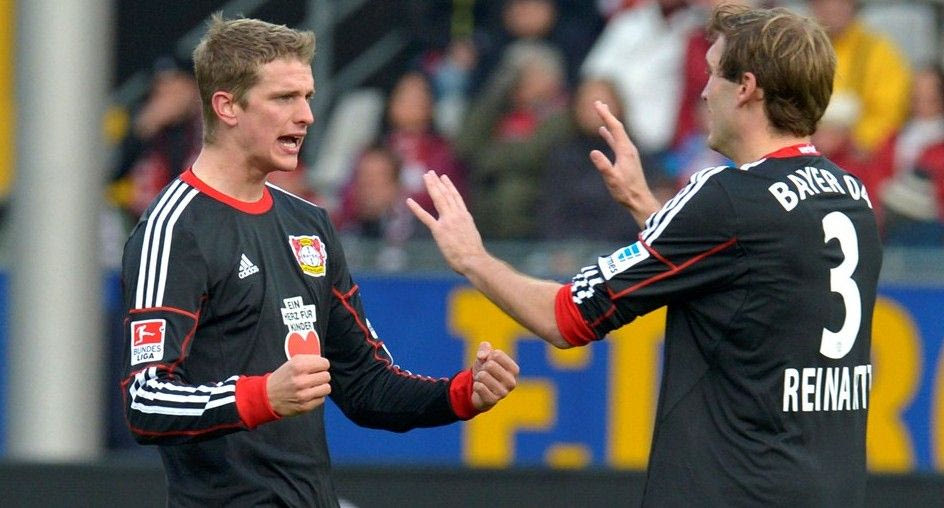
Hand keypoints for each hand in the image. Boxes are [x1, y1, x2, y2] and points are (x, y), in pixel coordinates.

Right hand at [266, 354, 330, 416]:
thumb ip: (310, 359)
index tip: (318, 367)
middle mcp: (301, 381)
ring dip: (321, 387)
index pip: (325, 363)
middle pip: (326, 376)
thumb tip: (325, 362)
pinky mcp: (305, 406)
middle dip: (321, 376)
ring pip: (326, 388)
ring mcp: (303, 395)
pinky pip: (322, 399)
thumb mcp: (292, 362)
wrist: (268, 396)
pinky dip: (317, 397)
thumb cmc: (282, 378)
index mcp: (298, 366)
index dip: (322, 365)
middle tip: (313, 377)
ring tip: (312, 386)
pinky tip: (308, 394)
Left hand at [407, 171, 486, 274]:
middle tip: (430, 173)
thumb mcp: (471, 235)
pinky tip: (409, 201)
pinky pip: (426, 217)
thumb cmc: (474, 253)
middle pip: (446, 194)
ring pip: (438, 199)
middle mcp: (456, 215)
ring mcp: (448, 221)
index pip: (456, 197)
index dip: (449, 186)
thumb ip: (464, 228)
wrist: (474, 259)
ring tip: (425, 177)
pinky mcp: (439, 230)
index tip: (444, 178)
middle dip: (437, 182)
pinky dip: (416, 208)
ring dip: (431, 186)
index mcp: (465, 216)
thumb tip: (461, 230)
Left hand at [470, 342, 518, 410]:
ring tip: (482, 381)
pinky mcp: (493, 401)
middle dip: (483, 367)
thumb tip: (482, 356)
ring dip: (478, 377)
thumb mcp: (485, 356)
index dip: (488, 356)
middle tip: (485, 373)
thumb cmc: (485, 370)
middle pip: (490, 365)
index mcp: (514, 369)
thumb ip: (485, 348)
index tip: (489, 363)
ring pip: (483, 376)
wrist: (478, 390)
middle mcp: (512, 382)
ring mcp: (503, 393)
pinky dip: (476, 385)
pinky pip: (479, 387)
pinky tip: (480, 389)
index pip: (497, 354)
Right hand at [588, 100, 660, 224]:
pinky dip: (609, 134)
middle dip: (607, 114)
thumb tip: (593, 152)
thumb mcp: (612, 179)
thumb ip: (603, 166)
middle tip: (598, 103)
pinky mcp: (626, 158)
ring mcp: (628, 153)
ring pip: (617, 133)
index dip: (606, 116)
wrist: (639, 200)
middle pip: (617, 127)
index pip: (615, 128)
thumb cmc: (625, 191)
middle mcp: (628, 149)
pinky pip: (617, 141)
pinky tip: (604, 132)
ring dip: (609, 122)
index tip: (597, 105)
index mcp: (625, 151)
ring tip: (602, 112)